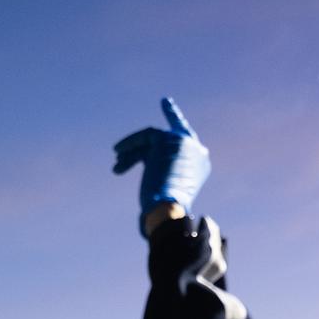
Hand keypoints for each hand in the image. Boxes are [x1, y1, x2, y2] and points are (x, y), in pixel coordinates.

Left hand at [112, 97, 210, 236]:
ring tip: (116, 159)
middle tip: (166, 101)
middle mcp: (197, 151)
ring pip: (154, 139)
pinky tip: (118, 153)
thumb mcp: (163, 198)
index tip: (177, 111)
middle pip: (174, 137)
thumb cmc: (164, 212)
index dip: (180, 130)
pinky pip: (146, 137)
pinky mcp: (168, 138)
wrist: (168, 209)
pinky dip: (131, 145)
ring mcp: (184, 142)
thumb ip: (160, 191)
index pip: (189, 144)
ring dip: (133, 150)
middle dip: (173, 114)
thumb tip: (146, 217)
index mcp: (202, 165)